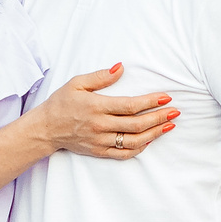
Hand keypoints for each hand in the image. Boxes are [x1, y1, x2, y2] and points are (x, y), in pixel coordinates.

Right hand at [31, 62, 178, 159]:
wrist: (45, 129)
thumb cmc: (61, 103)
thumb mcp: (77, 83)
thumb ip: (100, 76)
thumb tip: (121, 68)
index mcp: (96, 107)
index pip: (130, 106)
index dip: (151, 102)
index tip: (166, 97)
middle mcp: (100, 126)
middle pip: (137, 124)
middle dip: (159, 117)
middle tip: (175, 111)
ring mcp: (100, 141)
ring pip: (133, 141)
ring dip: (154, 134)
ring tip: (168, 126)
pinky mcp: (99, 151)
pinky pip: (124, 153)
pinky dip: (139, 148)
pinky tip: (150, 140)